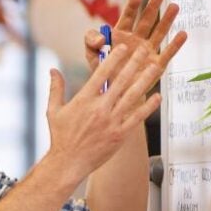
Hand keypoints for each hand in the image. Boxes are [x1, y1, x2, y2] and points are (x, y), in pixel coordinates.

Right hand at [47, 44, 164, 179]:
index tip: (122, 47)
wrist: (68, 163)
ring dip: (145, 80)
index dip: (113, 58)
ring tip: (156, 67)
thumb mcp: (53, 111)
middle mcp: (99, 109)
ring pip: (133, 96)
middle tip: (144, 50)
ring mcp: (111, 121)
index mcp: (83, 100)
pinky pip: (137, 117)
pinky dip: (148, 106)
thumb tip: (52, 70)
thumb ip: (55, 88)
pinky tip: (157, 96)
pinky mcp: (120, 134)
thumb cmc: (60, 137)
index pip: (101, 73)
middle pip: (121, 80)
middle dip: (134, 63)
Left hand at [83, 0, 186, 75]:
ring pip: (159, 33)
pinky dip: (175, 44)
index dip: (132, 7)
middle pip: (146, 21)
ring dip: (167, 20)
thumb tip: (100, 39)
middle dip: (153, 6)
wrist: (114, 94)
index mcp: (121, 35)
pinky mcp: (156, 65)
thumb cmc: (103, 72)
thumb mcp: (92, 56)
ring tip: (174, 6)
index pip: (127, 17)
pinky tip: (183, 34)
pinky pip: (167, 53)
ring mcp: (148, 51)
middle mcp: (136, 40)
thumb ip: (91, 42)